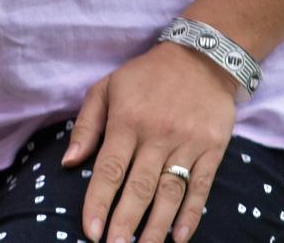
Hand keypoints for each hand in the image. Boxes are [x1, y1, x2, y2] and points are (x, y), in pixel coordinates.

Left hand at [64, 41, 240, 242]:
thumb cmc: (145, 76)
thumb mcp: (106, 88)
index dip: (99, 202)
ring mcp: (187, 143)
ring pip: (170, 192)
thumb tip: (69, 163)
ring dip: (156, 225)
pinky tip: (180, 237)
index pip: (109, 169)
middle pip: (139, 186)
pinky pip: (201, 186)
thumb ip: (86, 126)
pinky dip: (191, 214)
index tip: (90, 231)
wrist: (200, 58)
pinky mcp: (213, 149)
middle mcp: (157, 134)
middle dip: (125, 221)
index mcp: (127, 120)